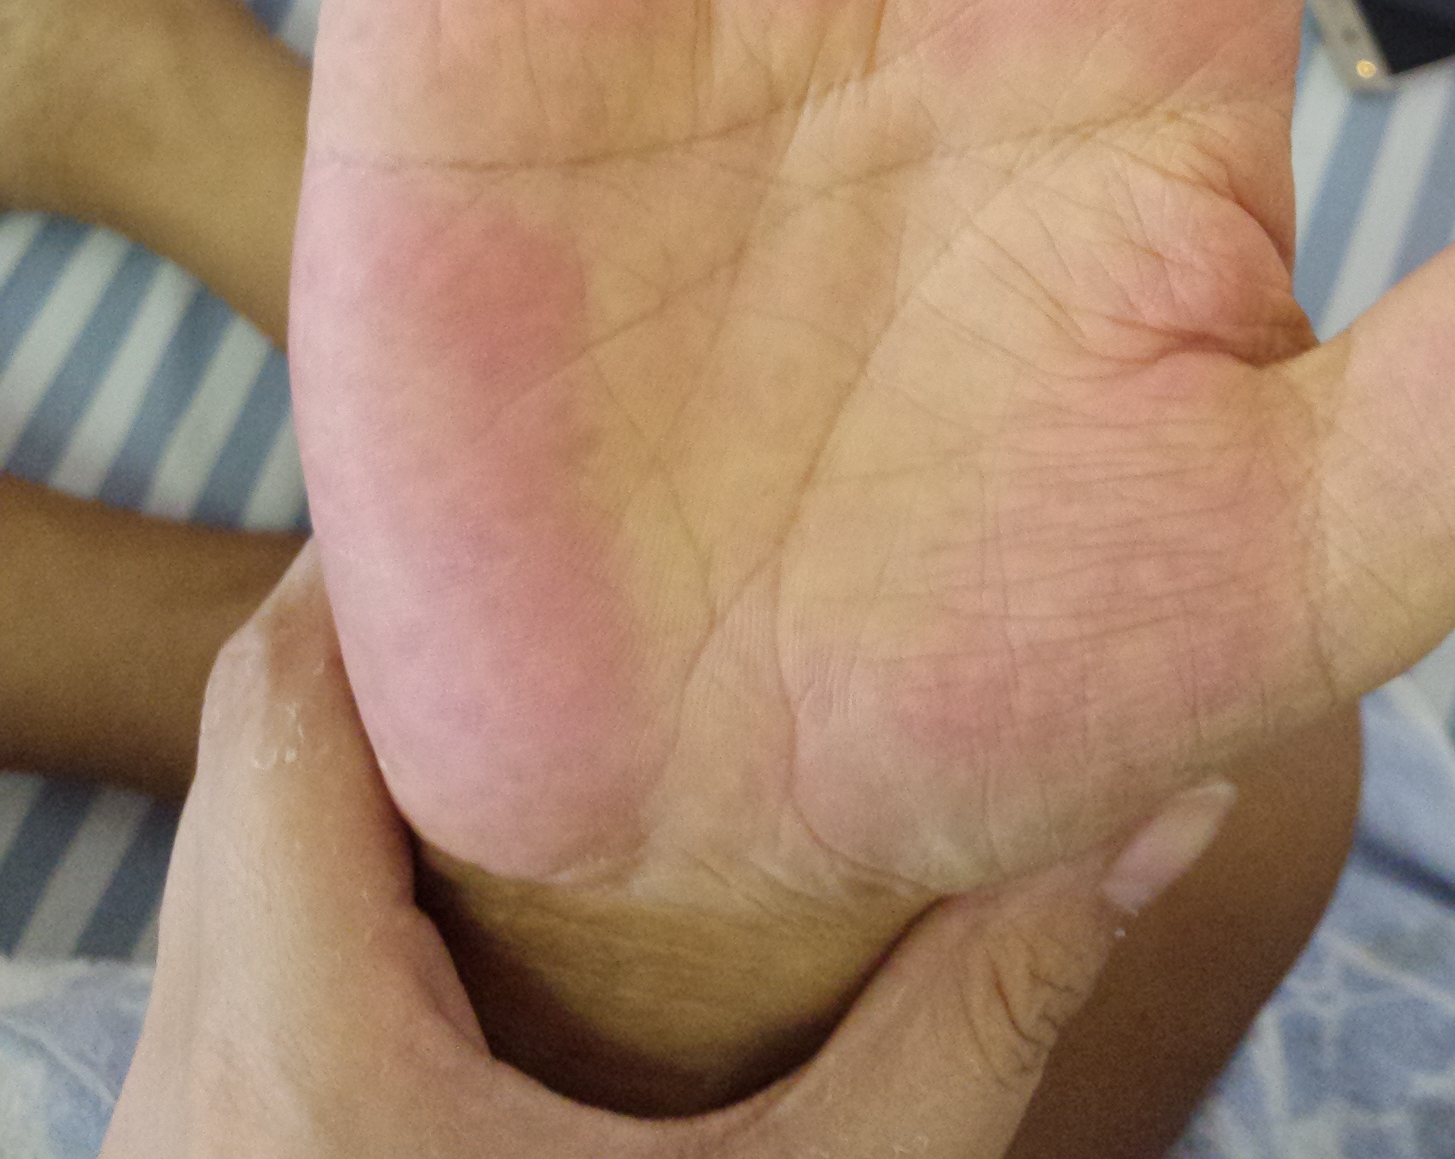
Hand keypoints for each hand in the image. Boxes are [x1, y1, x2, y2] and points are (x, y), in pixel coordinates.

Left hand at [104, 547, 1211, 1158]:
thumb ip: (975, 1014)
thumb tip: (1163, 801)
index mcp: (302, 1059)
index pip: (285, 694)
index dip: (395, 553)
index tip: (541, 472)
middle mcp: (193, 1073)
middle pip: (257, 739)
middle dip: (405, 627)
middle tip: (580, 542)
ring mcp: (181, 1118)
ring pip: (241, 836)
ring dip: (373, 736)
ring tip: (548, 656)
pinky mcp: (210, 1150)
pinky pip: (247, 934)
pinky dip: (346, 849)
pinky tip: (485, 837)